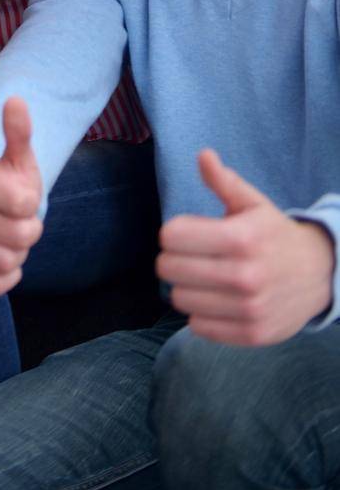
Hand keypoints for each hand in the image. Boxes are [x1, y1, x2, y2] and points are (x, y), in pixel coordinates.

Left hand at [156, 149, 335, 344]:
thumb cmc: (274, 234)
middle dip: (172, 259)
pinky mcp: (252, 334)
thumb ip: (224, 181)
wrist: (319, 274)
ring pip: (180, 300)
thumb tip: (204, 155)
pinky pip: (198, 327)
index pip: (171, 237)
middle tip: (188, 256)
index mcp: (241, 237)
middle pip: (170, 269)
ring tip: (202, 278)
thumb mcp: (253, 204)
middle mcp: (245, 275)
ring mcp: (249, 308)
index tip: (184, 233)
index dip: (171, 232)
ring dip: (185, 287)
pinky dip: (199, 314)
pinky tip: (214, 300)